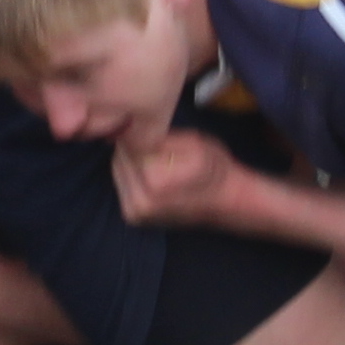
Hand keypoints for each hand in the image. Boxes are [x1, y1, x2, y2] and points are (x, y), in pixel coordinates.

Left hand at [109, 125, 253, 228]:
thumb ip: (159, 137)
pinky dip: (131, 175)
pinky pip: (121, 185)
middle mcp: (141, 202)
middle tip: (153, 142)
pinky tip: (150, 171)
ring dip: (131, 161)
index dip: (137, 132)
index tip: (149, 127)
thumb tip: (130, 129)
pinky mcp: (132, 217)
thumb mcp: (193, 143)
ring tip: (155, 157)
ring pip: (118, 171)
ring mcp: (135, 213)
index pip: (128, 145)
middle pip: (119, 158)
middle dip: (132, 147)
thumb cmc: (214, 169)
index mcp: (155, 181)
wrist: (226, 202)